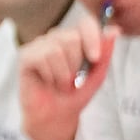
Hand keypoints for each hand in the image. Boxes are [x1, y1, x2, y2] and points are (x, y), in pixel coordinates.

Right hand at [17, 12, 116, 139]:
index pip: (85, 23)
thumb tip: (114, 31)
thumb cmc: (76, 94)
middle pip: (71, 37)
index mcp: (77, 39)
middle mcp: (57, 38)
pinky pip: (41, 57)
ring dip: (63, 74)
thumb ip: (105, 53)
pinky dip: (50, 75)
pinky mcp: (26, 56)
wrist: (58, 116)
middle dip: (76, 64)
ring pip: (56, 49)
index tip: (95, 58)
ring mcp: (40, 45)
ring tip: (61, 83)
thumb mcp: (97, 75)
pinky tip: (48, 81)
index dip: (92, 38)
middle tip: (73, 79)